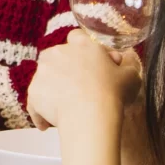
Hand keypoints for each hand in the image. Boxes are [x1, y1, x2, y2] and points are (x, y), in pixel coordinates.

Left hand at [26, 33, 142, 132]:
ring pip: (45, 79)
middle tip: (80, 90)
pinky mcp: (33, 91)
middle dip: (65, 70)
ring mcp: (42, 71)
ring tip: (65, 110)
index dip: (84, 52)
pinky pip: (34, 102)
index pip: (78, 38)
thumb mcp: (130, 76)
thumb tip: (124, 58)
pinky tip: (46, 126)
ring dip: (52, 90)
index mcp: (81, 44)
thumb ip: (127, 64)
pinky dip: (39, 113)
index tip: (90, 66)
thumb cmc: (113, 93)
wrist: (90, 114)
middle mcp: (58, 52)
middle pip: (58, 57)